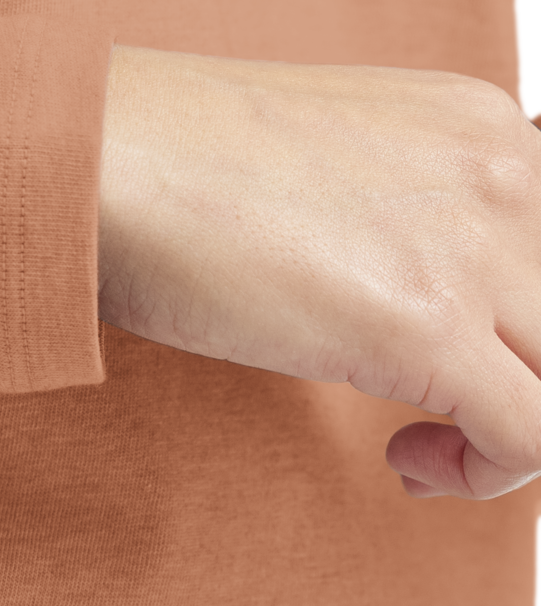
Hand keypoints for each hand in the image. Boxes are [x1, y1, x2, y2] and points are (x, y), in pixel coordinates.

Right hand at [97, 48, 540, 500]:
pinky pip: (532, 437)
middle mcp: (507, 172)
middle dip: (517, 389)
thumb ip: (380, 216)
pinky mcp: (427, 328)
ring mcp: (478, 246)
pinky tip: (402, 463)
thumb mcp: (319, 173)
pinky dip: (484, 476)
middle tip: (430, 421)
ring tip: (418, 449)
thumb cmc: (167, 173)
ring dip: (509, 441)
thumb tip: (373, 291)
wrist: (108, 162)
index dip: (516, 330)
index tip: (444, 362)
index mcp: (482, 129)